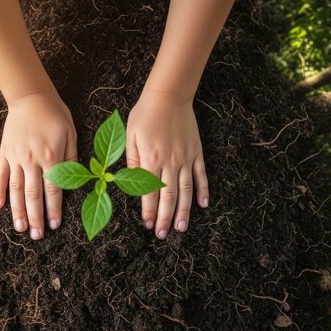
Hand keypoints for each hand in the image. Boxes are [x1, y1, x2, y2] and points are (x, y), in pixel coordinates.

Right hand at [0, 89, 76, 239]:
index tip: (55, 225)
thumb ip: (72, 159)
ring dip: (18, 211)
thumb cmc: (56, 115)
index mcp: (51, 157)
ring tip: (20, 228)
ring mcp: (16, 157)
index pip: (53, 190)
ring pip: (16, 189)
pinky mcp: (5, 153)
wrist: (31, 97)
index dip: (54, 209)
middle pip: (33, 195)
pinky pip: (0, 176)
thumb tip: (72, 182)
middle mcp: (32, 160)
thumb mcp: (71, 135)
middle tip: (37, 236)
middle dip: (36, 217)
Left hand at [126, 89, 209, 238]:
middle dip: (165, 218)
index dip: (148, 211)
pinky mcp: (196, 152)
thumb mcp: (129, 137)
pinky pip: (201, 175)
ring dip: (184, 211)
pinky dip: (203, 191)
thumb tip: (127, 182)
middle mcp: (169, 162)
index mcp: (150, 160)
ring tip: (182, 228)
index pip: (149, 193)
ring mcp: (185, 158)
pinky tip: (203, 205)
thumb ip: (131, 161)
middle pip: (168, 197)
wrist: (168, 96)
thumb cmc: (144, 115)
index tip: (148, 226)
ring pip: (185, 190)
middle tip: (163, 234)